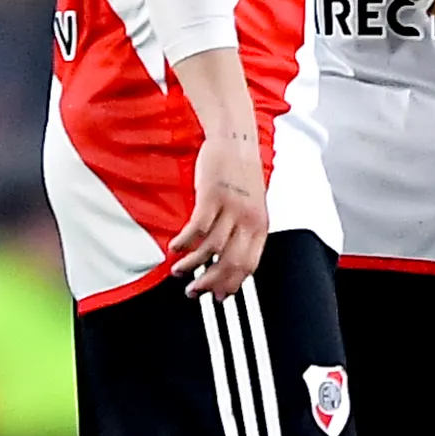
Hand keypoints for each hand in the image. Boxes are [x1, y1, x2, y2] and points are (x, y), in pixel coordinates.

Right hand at [165, 124, 268, 298]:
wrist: (236, 138)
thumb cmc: (241, 172)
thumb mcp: (252, 204)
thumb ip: (243, 230)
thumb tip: (228, 257)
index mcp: (260, 225)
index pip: (249, 265)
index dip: (232, 284)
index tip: (218, 297)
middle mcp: (249, 219)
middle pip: (231, 262)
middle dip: (211, 283)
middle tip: (193, 292)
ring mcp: (231, 207)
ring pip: (211, 248)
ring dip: (192, 265)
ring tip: (177, 272)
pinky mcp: (213, 195)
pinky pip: (197, 227)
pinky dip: (184, 242)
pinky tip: (174, 248)